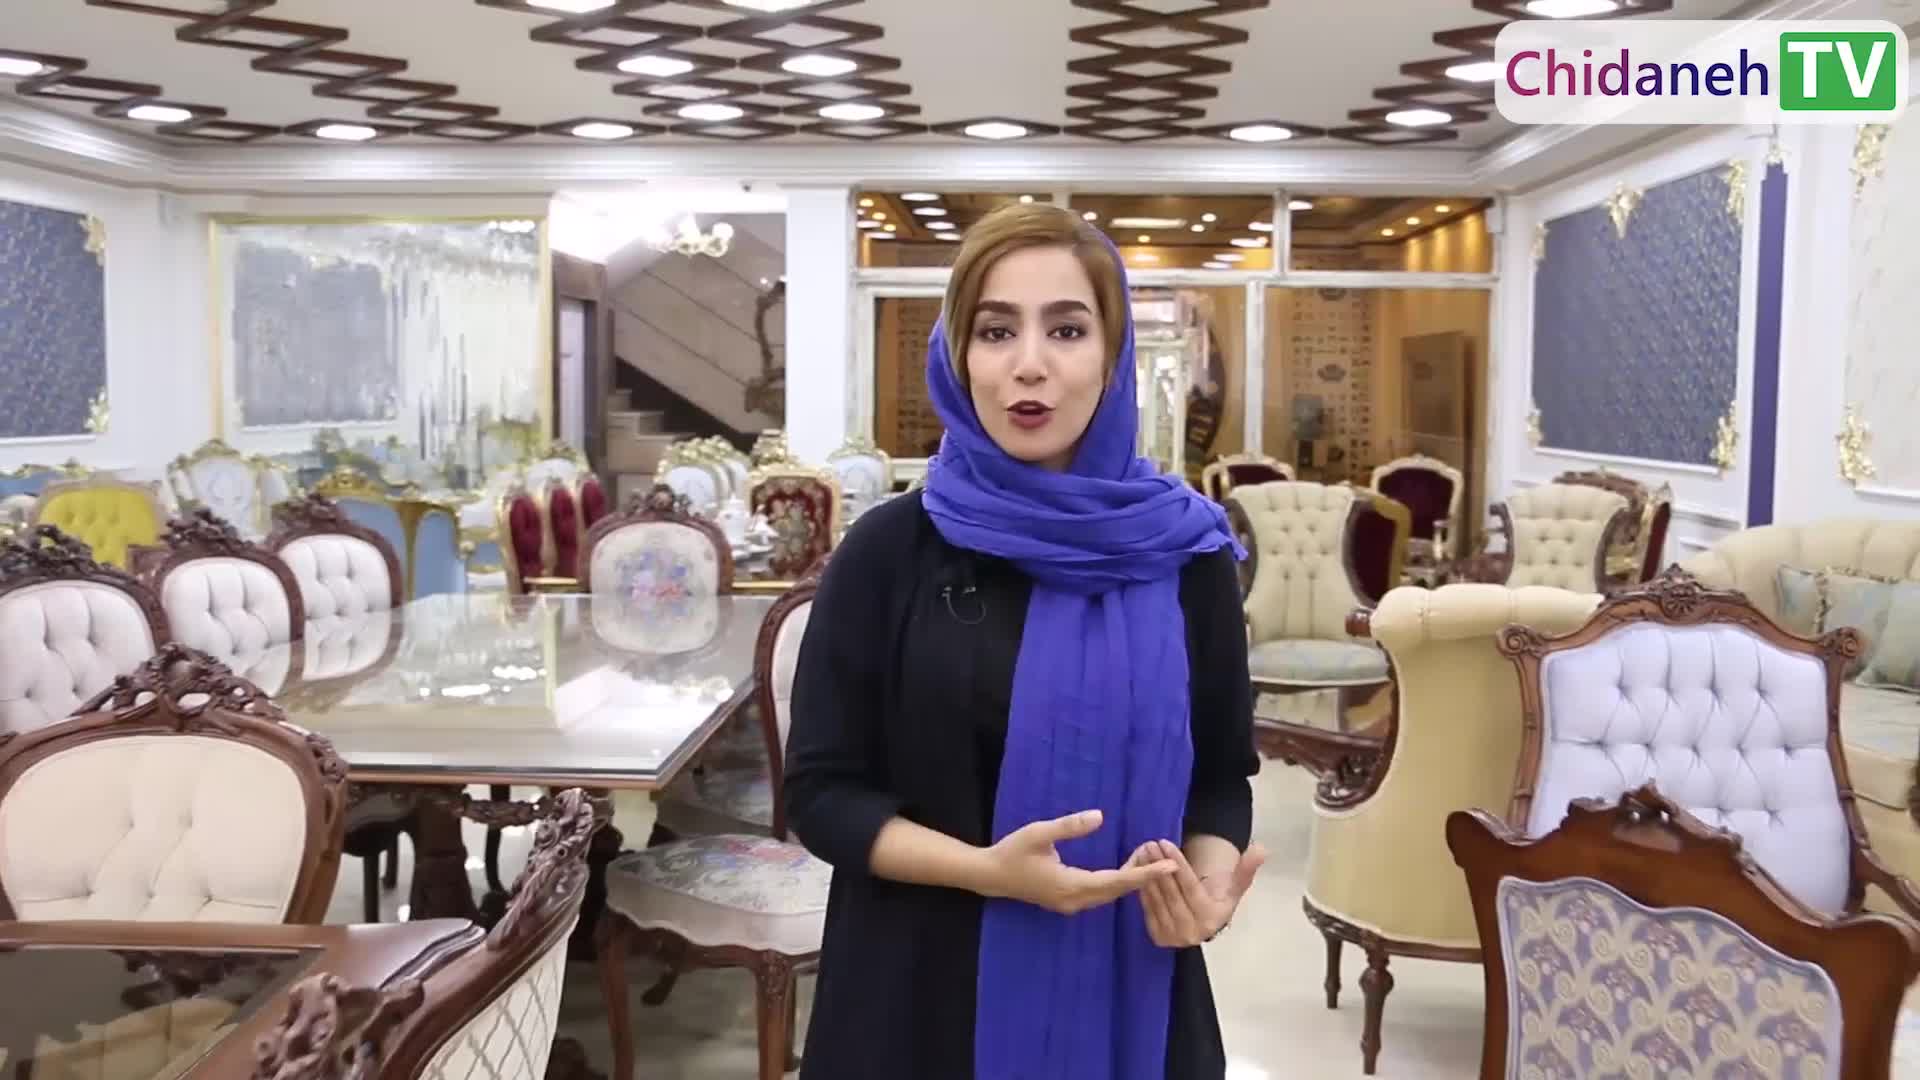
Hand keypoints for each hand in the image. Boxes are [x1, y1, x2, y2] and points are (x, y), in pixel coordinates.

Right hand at [981, 810, 1177, 914]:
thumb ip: (1069, 826)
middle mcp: (1075, 900)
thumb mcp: (1039, 833)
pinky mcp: (1067, 901)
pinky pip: (1100, 894)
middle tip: (1168, 859)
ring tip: (1151, 862)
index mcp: (1070, 886)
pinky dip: (1117, 883)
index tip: (1169, 866)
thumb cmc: (1013, 852)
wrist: (990, 876)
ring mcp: (1071, 904)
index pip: (1116, 882)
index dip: (1144, 874)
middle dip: (1143, 877)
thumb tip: (1100, 816)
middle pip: (1117, 891)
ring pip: (1109, 894)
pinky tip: (1126, 870)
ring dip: (1130, 880)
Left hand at [1129, 839, 1266, 947]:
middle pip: (1172, 892)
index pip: (1190, 886)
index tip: (1166, 842)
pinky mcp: (1158, 937)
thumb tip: (1262, 850)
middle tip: (1150, 842)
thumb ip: (1246, 868)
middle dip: (1159, 864)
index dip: (1178, 863)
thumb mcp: (1235, 888)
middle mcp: (1192, 931)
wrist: (1204, 925)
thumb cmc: (1219, 901)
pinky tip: (1138, 868)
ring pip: (1157, 898)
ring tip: (1143, 850)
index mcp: (1211, 919)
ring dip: (1147, 873)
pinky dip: (1141, 887)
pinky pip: (1147, 908)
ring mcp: (1173, 936)